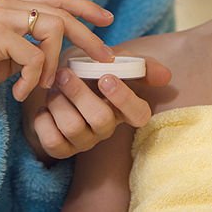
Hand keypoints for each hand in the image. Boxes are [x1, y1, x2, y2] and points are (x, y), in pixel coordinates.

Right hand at [0, 0, 115, 107]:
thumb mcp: (5, 53)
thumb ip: (29, 44)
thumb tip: (62, 53)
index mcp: (9, 1)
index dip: (85, 5)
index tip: (107, 20)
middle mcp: (6, 2)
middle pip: (62, 11)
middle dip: (88, 36)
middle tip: (104, 57)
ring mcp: (0, 16)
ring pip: (53, 31)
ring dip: (55, 63)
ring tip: (42, 85)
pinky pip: (34, 56)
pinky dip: (33, 79)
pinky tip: (20, 93)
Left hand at [24, 52, 170, 160]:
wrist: (54, 82)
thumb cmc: (87, 71)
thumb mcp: (111, 61)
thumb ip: (138, 65)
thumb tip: (167, 76)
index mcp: (124, 108)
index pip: (138, 114)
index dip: (124, 98)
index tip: (106, 77)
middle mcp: (107, 128)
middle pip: (101, 119)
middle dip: (80, 94)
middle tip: (64, 73)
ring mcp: (85, 141)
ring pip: (73, 128)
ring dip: (58, 102)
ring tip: (52, 87)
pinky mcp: (62, 150)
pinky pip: (53, 142)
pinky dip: (44, 120)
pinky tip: (44, 107)